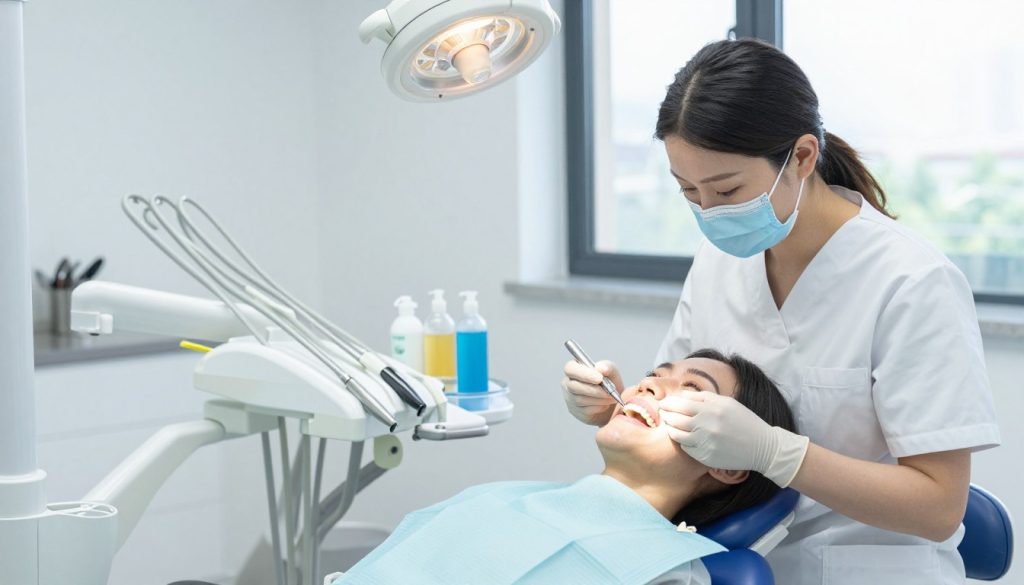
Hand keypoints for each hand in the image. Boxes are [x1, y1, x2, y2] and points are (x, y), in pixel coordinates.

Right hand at [561, 359, 622, 425]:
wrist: (611, 400)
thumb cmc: (608, 382)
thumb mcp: (611, 372)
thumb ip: (607, 367)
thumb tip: (600, 368)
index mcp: (573, 369)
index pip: (570, 368)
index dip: (584, 374)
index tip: (600, 378)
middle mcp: (567, 383)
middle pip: (573, 386)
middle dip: (593, 390)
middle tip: (608, 392)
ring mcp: (569, 398)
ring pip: (580, 399)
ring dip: (598, 399)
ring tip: (611, 397)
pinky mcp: (575, 411)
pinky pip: (585, 410)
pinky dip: (598, 407)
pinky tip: (605, 404)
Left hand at [660, 391, 808, 487]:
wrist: (762, 446)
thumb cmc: (744, 421)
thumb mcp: (727, 402)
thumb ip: (703, 397)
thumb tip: (682, 395)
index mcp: (712, 410)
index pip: (680, 405)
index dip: (668, 404)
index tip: (664, 403)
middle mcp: (707, 426)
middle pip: (675, 420)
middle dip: (666, 415)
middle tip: (663, 413)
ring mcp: (706, 443)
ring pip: (677, 436)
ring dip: (670, 429)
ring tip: (670, 425)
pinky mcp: (706, 457)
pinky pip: (686, 449)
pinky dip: (682, 442)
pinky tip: (684, 437)